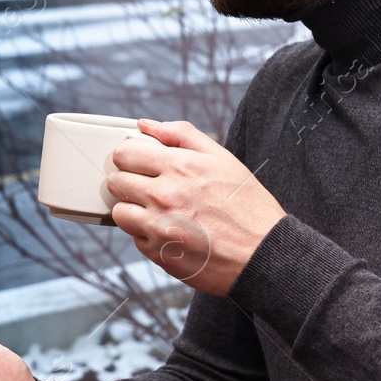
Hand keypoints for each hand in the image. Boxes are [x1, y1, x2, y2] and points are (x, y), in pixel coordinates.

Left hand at [105, 119, 287, 295]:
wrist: (263, 255)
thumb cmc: (247, 206)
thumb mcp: (222, 158)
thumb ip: (181, 134)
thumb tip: (146, 125)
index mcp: (179, 167)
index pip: (125, 153)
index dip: (130, 157)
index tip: (139, 163)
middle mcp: (164, 195)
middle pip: (116, 182)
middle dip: (129, 181)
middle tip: (149, 187)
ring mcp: (159, 227)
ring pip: (119, 212)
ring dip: (133, 210)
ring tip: (158, 211)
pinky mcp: (158, 253)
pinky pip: (135, 238)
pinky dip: (147, 234)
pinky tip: (171, 231)